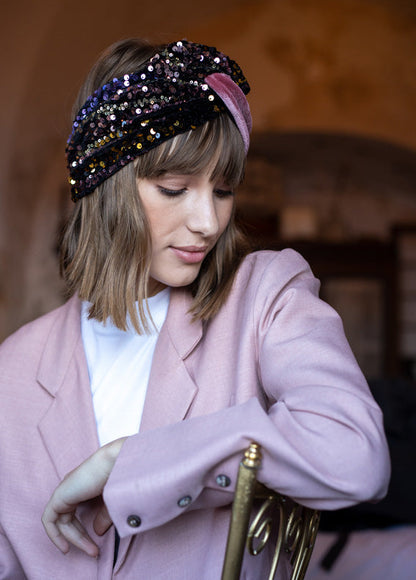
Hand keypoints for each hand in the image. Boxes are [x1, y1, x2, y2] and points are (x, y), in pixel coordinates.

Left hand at [42, 437, 126, 556]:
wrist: (118, 461)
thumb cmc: (120, 475)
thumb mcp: (113, 501)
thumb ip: (103, 516)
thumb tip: (97, 531)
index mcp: (84, 484)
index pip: (76, 512)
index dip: (83, 531)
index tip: (96, 545)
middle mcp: (73, 486)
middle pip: (69, 519)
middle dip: (80, 538)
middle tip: (95, 551)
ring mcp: (65, 490)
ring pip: (61, 521)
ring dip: (73, 539)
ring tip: (90, 550)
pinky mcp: (60, 495)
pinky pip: (49, 519)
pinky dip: (54, 534)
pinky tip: (66, 546)